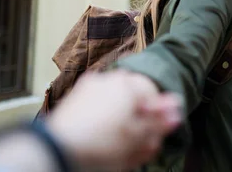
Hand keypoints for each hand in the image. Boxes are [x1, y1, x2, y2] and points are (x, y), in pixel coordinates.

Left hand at [45, 70, 180, 170]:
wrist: (56, 150)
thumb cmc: (101, 143)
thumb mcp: (138, 136)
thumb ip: (159, 121)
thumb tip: (176, 109)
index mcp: (127, 83)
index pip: (154, 95)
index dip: (158, 117)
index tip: (156, 136)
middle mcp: (108, 80)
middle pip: (134, 103)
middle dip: (141, 126)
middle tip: (144, 147)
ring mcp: (89, 90)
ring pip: (117, 109)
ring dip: (125, 129)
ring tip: (127, 152)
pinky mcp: (75, 102)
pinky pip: (99, 112)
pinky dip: (107, 127)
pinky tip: (109, 147)